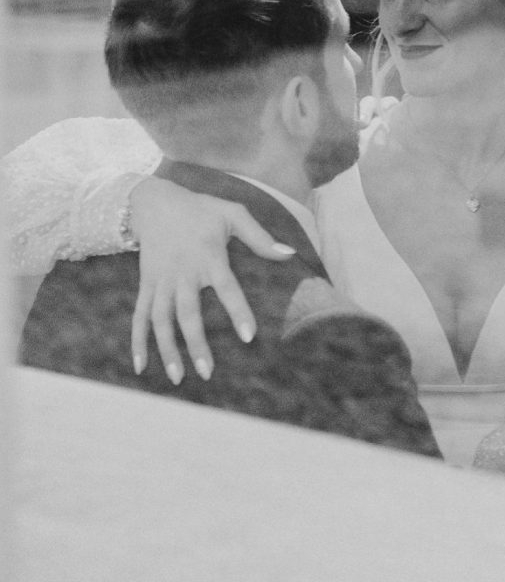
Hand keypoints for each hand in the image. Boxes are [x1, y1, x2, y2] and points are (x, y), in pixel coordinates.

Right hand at [129, 177, 294, 382]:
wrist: (156, 203)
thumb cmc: (202, 210)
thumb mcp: (233, 213)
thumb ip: (260, 236)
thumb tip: (290, 253)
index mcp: (208, 256)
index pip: (226, 287)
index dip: (238, 311)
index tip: (248, 337)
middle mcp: (183, 272)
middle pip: (188, 313)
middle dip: (196, 344)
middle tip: (208, 372)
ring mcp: (162, 280)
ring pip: (161, 320)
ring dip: (168, 349)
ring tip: (178, 378)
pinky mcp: (147, 285)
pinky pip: (139, 316)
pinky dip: (137, 341)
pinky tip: (142, 367)